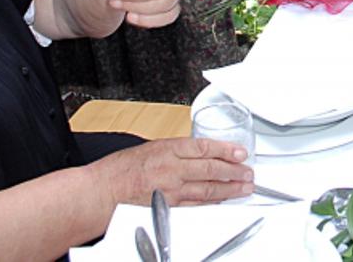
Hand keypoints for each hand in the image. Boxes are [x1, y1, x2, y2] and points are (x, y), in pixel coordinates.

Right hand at [97, 137, 253, 206]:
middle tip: (248, 172)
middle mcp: (172, 169)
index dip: (226, 149)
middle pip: (211, 168)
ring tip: (244, 187)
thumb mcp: (151, 147)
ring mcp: (171, 190)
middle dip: (234, 171)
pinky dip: (212, 202)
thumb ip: (176, 150)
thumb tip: (198, 152)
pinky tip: (223, 200)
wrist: (103, 191)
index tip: (240, 152)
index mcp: (168, 149)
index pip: (204, 147)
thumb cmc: (121, 169)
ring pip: (207, 189)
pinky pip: (196, 204)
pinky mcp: (169, 206)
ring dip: (229, 188)